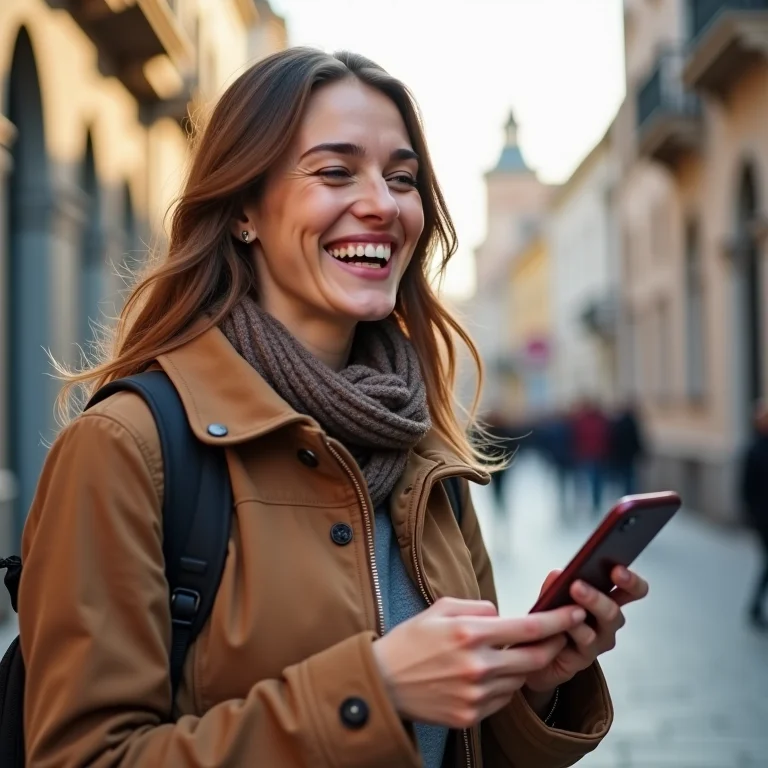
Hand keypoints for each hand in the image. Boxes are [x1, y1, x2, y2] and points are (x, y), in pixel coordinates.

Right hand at [372, 596, 586, 728]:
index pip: (527, 628)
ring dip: (521, 667)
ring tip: (505, 655)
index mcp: (469, 633)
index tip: (575, 613)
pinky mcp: (470, 716)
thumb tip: (503, 614)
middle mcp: (477, 666)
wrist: (382, 683)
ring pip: (519, 680)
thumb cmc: (410, 641)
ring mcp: (475, 695)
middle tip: (558, 636)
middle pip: (534, 658)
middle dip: (552, 646)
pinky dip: (502, 686)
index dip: (557, 621)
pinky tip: (486, 676)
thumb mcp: (439, 608)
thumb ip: (477, 606)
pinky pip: (502, 700)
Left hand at [524, 565, 648, 693]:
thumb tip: (559, 573)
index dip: (630, 580)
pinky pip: (585, 641)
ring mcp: (599, 641)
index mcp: (606, 599)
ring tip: (570, 596)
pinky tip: (563, 622)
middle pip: (615, 611)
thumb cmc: (551, 621)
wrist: (538, 654)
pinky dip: (574, 628)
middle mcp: (607, 621)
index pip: (630, 589)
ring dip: (586, 609)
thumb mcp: (550, 598)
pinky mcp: (586, 657)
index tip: (617, 569)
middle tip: (578, 585)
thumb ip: (555, 585)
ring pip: (601, 626)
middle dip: (598, 597)